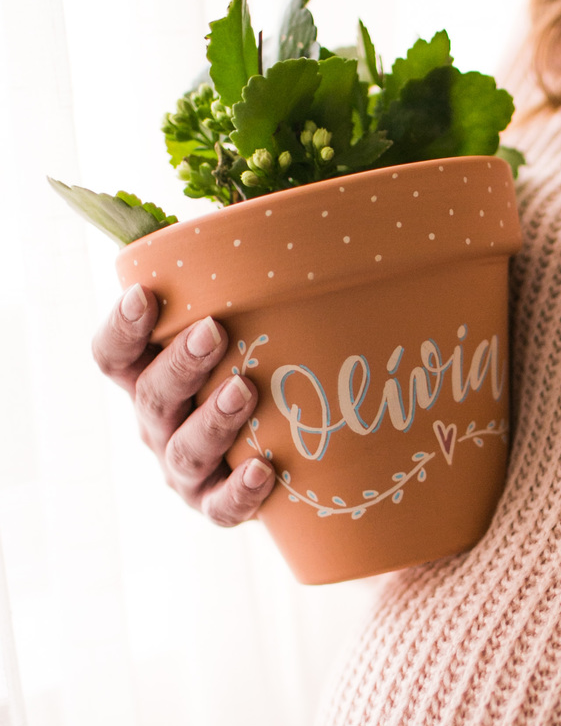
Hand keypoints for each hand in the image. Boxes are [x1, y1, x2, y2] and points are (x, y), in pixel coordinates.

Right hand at [93, 282, 274, 523]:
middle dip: (179, 363)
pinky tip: (266, 471)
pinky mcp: (215, 504)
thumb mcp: (240, 320)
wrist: (282, 451)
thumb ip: (236, 279)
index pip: (113, 353)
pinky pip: (221, 507)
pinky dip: (240, 492)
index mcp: (148, 373)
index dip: (122, 326)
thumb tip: (265, 218)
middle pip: (150, 395)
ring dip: (212, 420)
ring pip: (184, 450)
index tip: (143, 295)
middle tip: (215, 331)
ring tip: (245, 391)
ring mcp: (184, 468)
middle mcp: (156, 421)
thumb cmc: (254, 363)